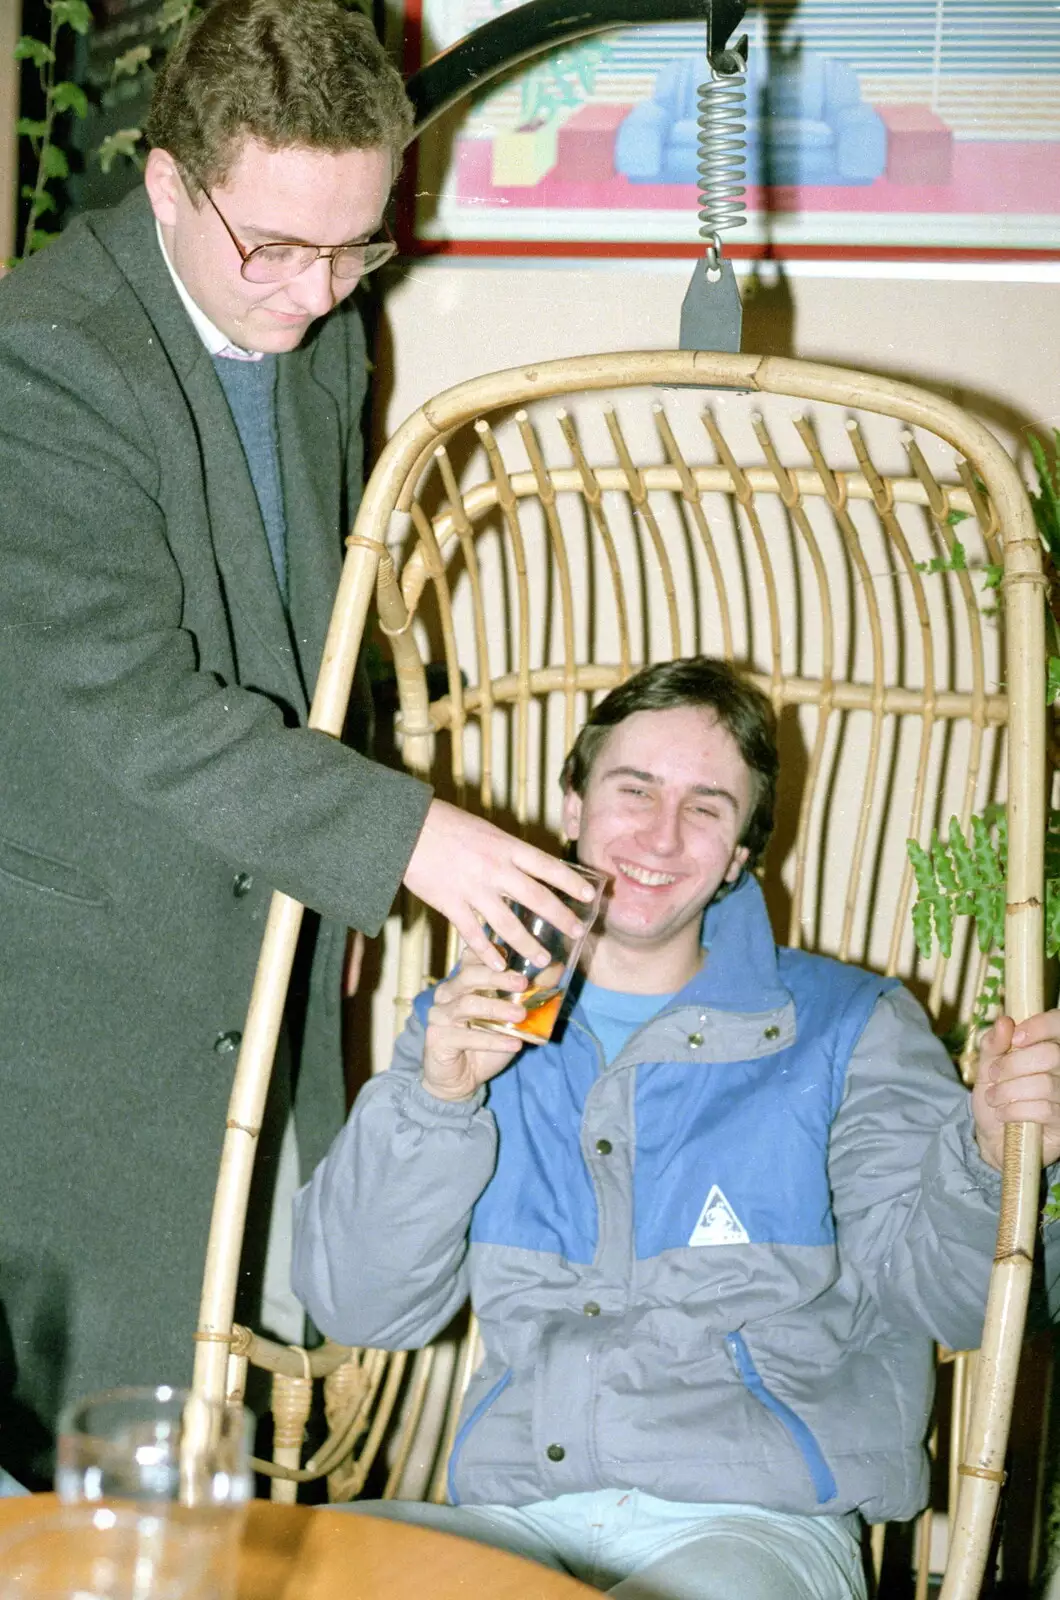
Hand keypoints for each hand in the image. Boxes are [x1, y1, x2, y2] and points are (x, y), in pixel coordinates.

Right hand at [403, 799, 594, 969]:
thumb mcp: (485, 831)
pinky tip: (499, 964)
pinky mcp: (450, 904)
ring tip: (543, 958)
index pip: (548, 867)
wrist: (406, 828)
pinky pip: (473, 934)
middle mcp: (495, 869)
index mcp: (505, 847)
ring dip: (528, 944)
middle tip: (577, 932)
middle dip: (560, 917)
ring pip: (508, 924)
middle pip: (536, 898)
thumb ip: (506, 851)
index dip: (570, 882)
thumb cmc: (446, 824)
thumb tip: (530, 867)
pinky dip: (487, 952)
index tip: (588, 895)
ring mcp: (473, 889)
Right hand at [422, 959, 528, 1100]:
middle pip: (469, 975)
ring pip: (467, 1004)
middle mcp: (447, 993)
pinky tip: (514, 1043)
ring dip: (497, 1008)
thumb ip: (527, 994)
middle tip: (523, 984)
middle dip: (498, 977)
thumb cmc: (487, 1041)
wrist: (463, 1079)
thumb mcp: (510, 1017)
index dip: (490, 952)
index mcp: (462, 981)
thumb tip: (556, 970)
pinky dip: (493, 1040)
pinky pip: (466, 1037)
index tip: (515, 955)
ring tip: (521, 1015)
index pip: (471, 957)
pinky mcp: (437, 1038)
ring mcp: (439, 1014)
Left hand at [971, 1011, 1059, 1169]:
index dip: (1041, 1026)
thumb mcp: (987, 1067)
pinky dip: (1014, 1110)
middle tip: (994, 1075)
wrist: (994, 1138)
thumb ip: (993, 1044)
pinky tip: (1003, 1114)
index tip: (1015, 1038)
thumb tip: (1004, 1022)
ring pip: (1043, 1084)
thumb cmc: (996, 1096)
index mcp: (1049, 1048)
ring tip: (994, 1098)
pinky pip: (1043, 1109)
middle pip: (1050, 1055)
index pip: (1059, 1024)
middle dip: (1013, 1065)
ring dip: (1008, 1091)